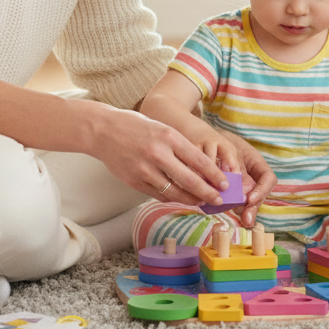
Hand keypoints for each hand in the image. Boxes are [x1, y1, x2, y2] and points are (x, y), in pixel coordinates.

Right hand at [86, 104, 229, 206]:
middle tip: (219, 200)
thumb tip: (202, 167)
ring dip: (191, 200)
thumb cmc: (136, 127)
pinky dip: (172, 198)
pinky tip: (181, 199)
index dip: (214, 175)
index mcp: (168, 137)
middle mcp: (158, 154)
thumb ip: (180, 146)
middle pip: (190, 180)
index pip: (198, 160)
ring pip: (174, 193)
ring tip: (202, 202)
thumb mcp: (162, 128)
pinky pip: (158, 195)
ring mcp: (145, 170)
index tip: (225, 184)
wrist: (103, 131)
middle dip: (208, 193)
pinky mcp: (135, 182)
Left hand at [217, 131, 276, 227]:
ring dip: (247, 211)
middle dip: (253, 207)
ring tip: (245, 220)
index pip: (268, 179)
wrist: (214, 144)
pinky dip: (234, 209)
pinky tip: (238, 218)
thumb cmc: (224, 144)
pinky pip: (237, 203)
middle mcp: (254, 179)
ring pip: (249, 202)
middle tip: (247, 219)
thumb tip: (235, 184)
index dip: (261, 190)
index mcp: (258, 165)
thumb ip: (234, 166)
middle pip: (259, 195)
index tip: (250, 198)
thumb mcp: (230, 151)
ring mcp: (246, 188)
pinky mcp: (234, 195)